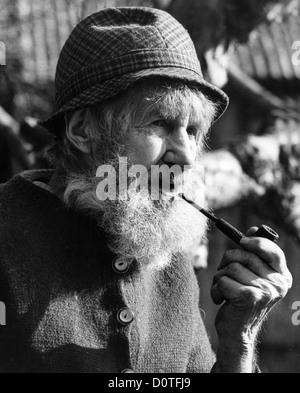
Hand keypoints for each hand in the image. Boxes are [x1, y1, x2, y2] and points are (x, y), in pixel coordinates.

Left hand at [211, 227, 291, 371]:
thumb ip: (254, 254)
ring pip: (231, 267)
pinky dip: (215, 290)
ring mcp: (265, 291)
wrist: (237, 332)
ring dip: (219, 278)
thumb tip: (252, 229)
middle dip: (227, 263)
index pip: (273, 251)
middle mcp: (278, 284)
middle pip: (244, 255)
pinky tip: (220, 300)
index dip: (256, 242)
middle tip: (225, 275)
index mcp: (282, 276)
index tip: (242, 241)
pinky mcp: (250, 298)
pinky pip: (223, 281)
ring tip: (224, 291)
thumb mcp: (251, 276)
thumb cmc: (241, 300)